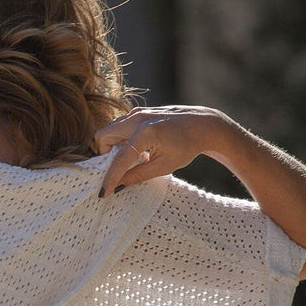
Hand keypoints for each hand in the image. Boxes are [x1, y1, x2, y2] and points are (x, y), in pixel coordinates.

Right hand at [95, 105, 222, 195]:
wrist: (202, 125)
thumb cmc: (186, 147)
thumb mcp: (164, 167)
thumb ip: (138, 175)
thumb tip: (118, 186)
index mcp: (146, 133)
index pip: (120, 159)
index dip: (110, 178)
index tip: (103, 193)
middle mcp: (138, 119)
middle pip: (103, 136)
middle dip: (104, 155)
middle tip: (118, 167)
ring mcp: (137, 113)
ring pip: (110, 130)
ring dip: (113, 146)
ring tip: (132, 158)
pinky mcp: (139, 112)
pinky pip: (120, 126)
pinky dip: (122, 139)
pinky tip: (138, 149)